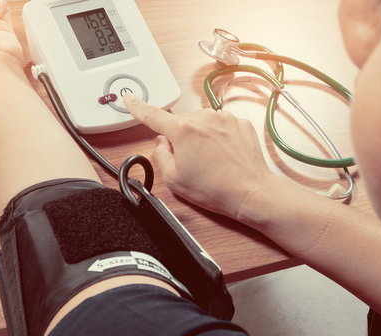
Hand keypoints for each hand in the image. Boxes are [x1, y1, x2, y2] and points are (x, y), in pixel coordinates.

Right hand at [123, 93, 276, 218]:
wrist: (250, 192)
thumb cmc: (216, 189)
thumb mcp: (174, 179)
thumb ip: (160, 155)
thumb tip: (162, 143)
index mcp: (183, 130)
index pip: (153, 115)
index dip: (138, 107)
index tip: (130, 98)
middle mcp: (204, 118)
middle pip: (181, 124)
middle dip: (182, 139)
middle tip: (192, 163)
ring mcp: (224, 118)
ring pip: (203, 124)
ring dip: (202, 138)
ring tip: (212, 162)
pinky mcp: (240, 123)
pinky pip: (221, 127)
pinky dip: (220, 139)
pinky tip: (225, 156)